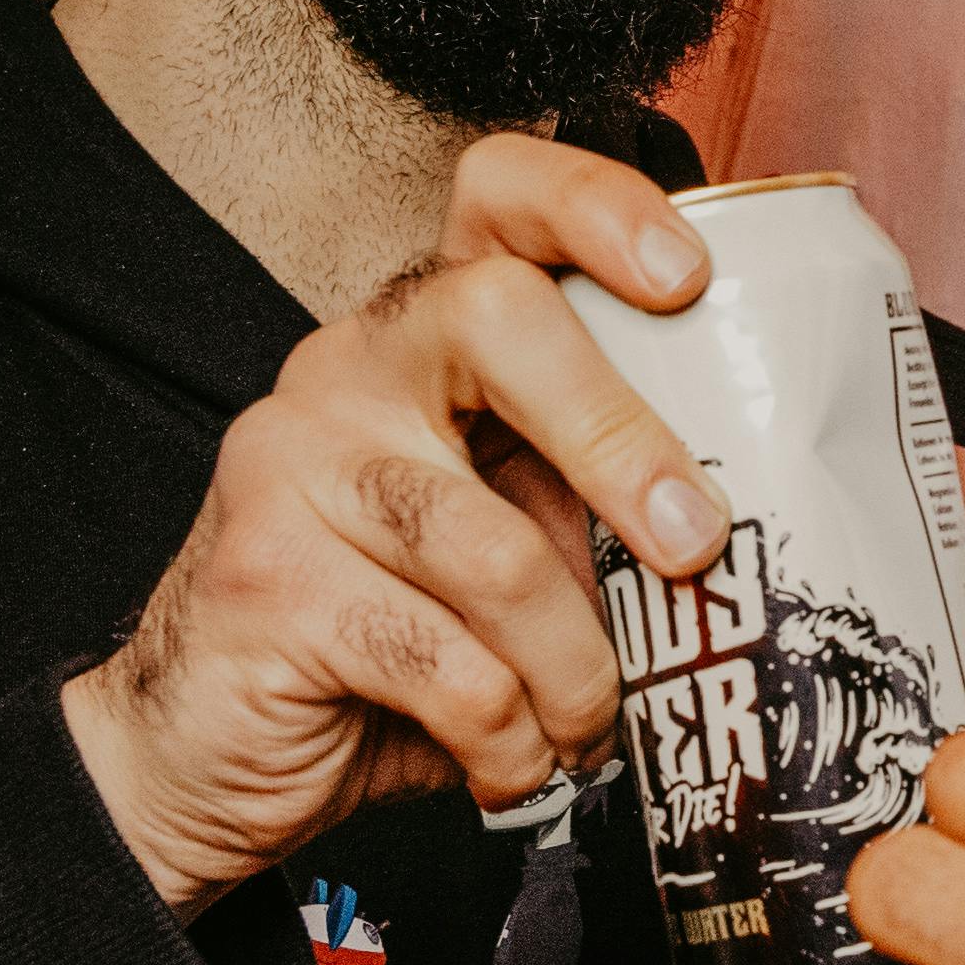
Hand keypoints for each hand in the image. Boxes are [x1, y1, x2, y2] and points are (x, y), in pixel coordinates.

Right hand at [62, 135, 728, 906]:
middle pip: (500, 322)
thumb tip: (752, 526)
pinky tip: (515, 763)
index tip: (687, 276)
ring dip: (575, 662)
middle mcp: (347, 366)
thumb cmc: (399, 638)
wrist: (211, 753)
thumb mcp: (518, 545)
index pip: (498, 202)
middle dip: (623, 440)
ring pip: (488, 539)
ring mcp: (289, 463)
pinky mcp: (263, 579)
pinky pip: (441, 658)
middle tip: (694, 549)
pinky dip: (508, 733)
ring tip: (591, 725)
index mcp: (427, 334)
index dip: (597, 210)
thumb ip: (599, 503)